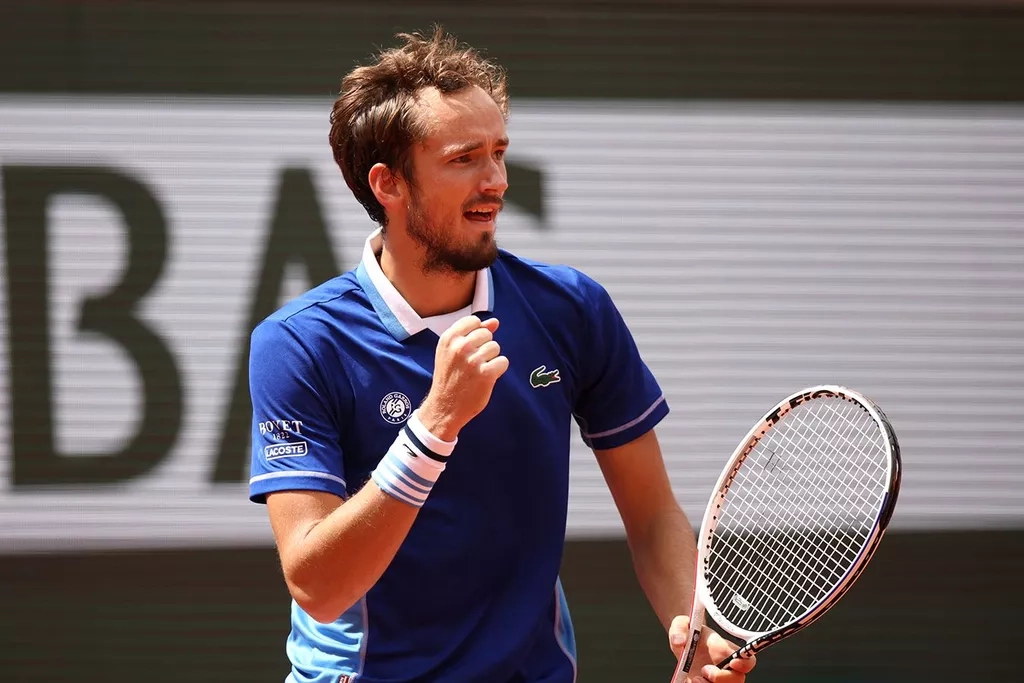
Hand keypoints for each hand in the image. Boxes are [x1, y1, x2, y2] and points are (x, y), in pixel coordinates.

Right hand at [418, 315, 508, 439]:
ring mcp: (473, 360)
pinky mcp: (485, 374)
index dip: (476, 334)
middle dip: (484, 347)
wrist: (445, 407)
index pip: (474, 321)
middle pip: (487, 334)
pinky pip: (503, 361)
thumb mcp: (452, 351)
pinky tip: (486, 378)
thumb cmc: (450, 377)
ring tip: (477, 371)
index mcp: (449, 338)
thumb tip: (495, 321)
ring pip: (496, 347)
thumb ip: (472, 333)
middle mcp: (460, 347)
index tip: (469, 349)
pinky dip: (498, 370)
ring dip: (491, 359)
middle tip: (472, 364)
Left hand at [668, 615, 755, 682]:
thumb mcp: (681, 624)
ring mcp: (718, 681)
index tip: (733, 662)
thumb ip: (679, 628)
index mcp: (727, 652)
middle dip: (720, 678)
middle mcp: (727, 669)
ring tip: (695, 678)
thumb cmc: (689, 633)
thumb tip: (679, 641)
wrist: (684, 645)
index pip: (747, 661)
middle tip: (704, 670)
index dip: (744, 664)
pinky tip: (690, 681)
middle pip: (736, 681)